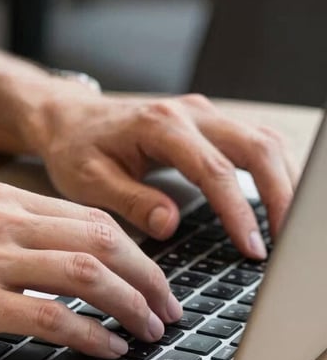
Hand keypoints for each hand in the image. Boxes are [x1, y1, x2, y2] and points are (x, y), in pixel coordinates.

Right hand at [0, 183, 182, 355]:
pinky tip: (106, 347)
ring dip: (129, 304)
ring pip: (87, 273)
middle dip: (147, 276)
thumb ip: (4, 238)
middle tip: (166, 306)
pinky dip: (89, 333)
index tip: (149, 276)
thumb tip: (54, 264)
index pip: (88, 216)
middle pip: (101, 239)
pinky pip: (52, 316)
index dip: (132, 250)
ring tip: (150, 329)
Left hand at [33, 90, 297, 258]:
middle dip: (280, 195)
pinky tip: (279, 203)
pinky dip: (274, 172)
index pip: (213, 169)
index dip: (237, 211)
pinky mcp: (210, 124)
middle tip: (287, 241)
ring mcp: (204, 114)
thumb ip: (129, 201)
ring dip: (284, 182)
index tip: (251, 247)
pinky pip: (255, 143)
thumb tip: (169, 225)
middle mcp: (189, 113)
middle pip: (256, 147)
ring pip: (264, 141)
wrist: (71, 120)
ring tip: (289, 228)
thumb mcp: (88, 181)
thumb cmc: (76, 150)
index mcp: (158, 126)